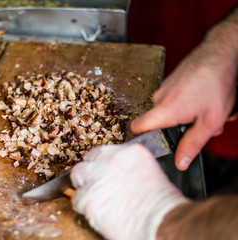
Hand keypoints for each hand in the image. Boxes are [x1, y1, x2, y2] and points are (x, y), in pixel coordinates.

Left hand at [71, 144, 188, 239]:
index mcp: (130, 152)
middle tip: (96, 185)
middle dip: (90, 172)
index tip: (101, 171)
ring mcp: (97, 178)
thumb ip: (129, 167)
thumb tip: (117, 173)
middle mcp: (111, 160)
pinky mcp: (88, 197)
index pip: (104, 151)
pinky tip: (96, 212)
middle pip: (88, 160)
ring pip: (77, 175)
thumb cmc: (162, 206)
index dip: (101, 163)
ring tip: (94, 198)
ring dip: (83, 186)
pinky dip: (83, 207)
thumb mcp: (150, 173)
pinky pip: (76, 199)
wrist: (162, 224)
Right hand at [131, 34, 236, 170]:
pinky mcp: (171, 81)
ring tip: (206, 108)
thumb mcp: (210, 121)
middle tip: (200, 124)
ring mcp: (164, 88)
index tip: (153, 143)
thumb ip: (193, 144)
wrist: (221, 52)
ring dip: (187, 114)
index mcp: (164, 110)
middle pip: (160, 123)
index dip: (141, 138)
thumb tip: (180, 163)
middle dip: (179, 128)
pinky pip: (174, 99)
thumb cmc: (217, 83)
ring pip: (170, 111)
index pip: (137, 128)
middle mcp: (159, 98)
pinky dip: (188, 102)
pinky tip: (204, 98)